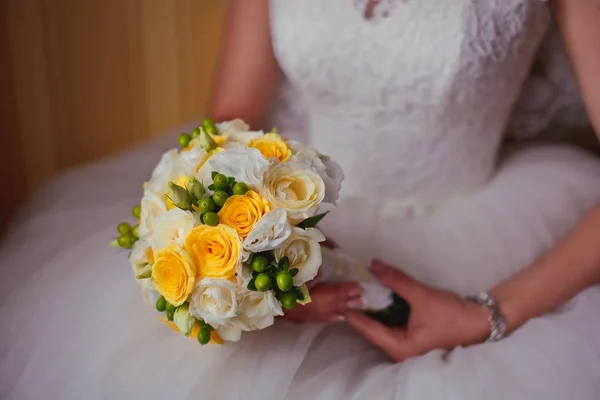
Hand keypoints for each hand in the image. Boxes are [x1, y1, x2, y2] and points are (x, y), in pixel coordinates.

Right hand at [282, 280, 363, 322]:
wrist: (262, 303)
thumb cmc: (274, 287)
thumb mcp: (291, 274)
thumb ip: (308, 273)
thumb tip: (322, 273)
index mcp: (309, 295)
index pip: (332, 292)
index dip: (346, 288)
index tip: (358, 285)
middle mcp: (310, 306)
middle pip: (333, 303)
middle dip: (349, 299)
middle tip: (364, 296)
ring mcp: (306, 314)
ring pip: (329, 312)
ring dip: (344, 308)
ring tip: (359, 305)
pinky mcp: (301, 319)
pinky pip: (320, 319)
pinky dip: (332, 318)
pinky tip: (341, 318)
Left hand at [344, 260, 490, 361]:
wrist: (480, 320)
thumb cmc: (451, 315)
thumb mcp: (421, 296)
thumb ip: (396, 280)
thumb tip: (373, 264)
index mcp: (398, 347)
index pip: (367, 329)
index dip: (352, 312)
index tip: (337, 297)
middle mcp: (399, 349)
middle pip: (372, 328)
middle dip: (360, 308)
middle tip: (345, 289)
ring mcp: (406, 342)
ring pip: (381, 324)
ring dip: (372, 307)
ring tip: (357, 289)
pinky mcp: (413, 334)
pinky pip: (391, 320)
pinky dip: (384, 308)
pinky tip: (377, 293)